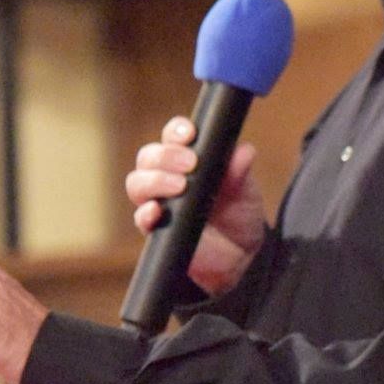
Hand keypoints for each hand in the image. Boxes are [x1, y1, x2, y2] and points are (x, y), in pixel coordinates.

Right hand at [124, 117, 265, 294]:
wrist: (240, 252)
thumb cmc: (238, 211)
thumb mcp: (246, 189)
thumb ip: (240, 170)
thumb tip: (243, 151)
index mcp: (188, 157)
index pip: (173, 136)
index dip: (177, 131)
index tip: (190, 133)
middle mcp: (167, 176)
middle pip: (149, 156)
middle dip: (165, 155)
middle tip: (190, 164)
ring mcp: (159, 202)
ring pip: (138, 183)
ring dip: (155, 180)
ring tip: (180, 186)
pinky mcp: (157, 229)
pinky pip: (141, 219)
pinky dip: (145, 213)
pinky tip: (157, 211)